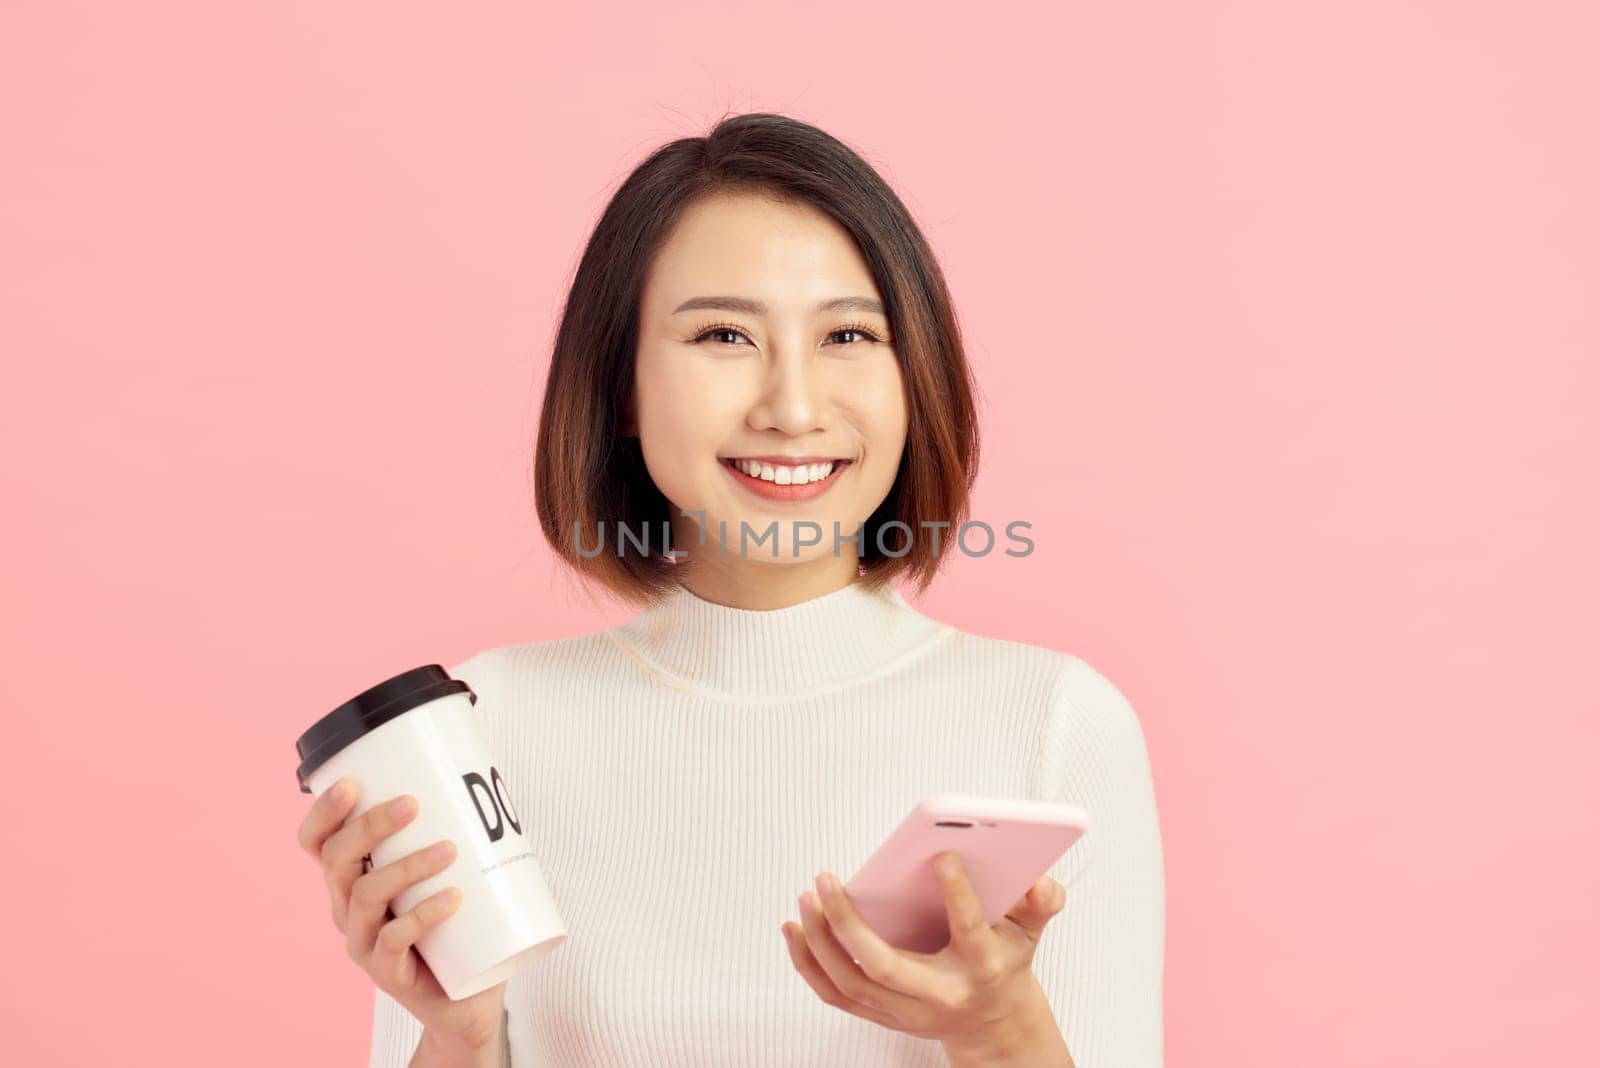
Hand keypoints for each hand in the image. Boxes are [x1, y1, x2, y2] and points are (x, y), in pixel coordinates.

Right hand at [297, 777, 506, 1054]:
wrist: (467, 997)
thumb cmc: (456, 923)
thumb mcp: (448, 871)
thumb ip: (456, 828)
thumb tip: (486, 766)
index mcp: (352, 878)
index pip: (318, 843)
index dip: (323, 812)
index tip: (353, 783)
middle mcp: (346, 908)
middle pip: (337, 861)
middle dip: (370, 827)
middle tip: (412, 804)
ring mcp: (363, 942)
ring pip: (366, 895)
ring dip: (406, 866)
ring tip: (450, 850)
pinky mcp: (386, 972)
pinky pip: (395, 941)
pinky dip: (424, 915)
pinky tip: (453, 898)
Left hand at [781, 850, 1069, 1057]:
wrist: (994, 1025)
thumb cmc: (1005, 963)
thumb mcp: (1031, 932)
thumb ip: (1041, 902)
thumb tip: (1040, 880)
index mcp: (981, 967)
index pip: (970, 932)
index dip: (958, 894)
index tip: (942, 855)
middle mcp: (939, 994)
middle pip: (885, 966)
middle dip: (848, 924)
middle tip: (825, 880)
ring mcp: (905, 1011)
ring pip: (850, 983)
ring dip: (819, 941)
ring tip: (806, 897)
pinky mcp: (881, 1016)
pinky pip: (835, 994)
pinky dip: (808, 963)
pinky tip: (794, 928)